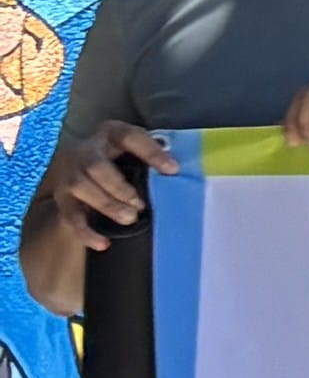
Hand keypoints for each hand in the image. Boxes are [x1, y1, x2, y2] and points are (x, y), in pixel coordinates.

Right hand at [29, 120, 168, 242]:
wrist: (78, 169)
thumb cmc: (120, 160)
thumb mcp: (135, 152)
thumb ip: (153, 160)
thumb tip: (177, 172)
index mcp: (111, 134)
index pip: (130, 137)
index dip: (151, 152)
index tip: (173, 170)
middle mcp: (86, 150)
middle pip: (96, 165)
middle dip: (118, 187)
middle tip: (139, 205)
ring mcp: (70, 173)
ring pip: (80, 186)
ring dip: (106, 204)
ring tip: (129, 218)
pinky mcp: (62, 197)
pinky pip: (70, 215)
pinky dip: (86, 231)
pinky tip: (102, 243)